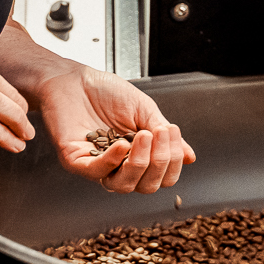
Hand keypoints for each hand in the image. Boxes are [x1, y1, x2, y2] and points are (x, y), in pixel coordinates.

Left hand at [35, 66, 194, 193]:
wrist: (73, 78)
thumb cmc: (105, 92)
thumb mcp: (143, 109)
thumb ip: (164, 133)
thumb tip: (190, 156)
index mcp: (137, 156)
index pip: (162, 176)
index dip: (173, 162)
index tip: (172, 134)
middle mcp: (118, 166)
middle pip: (146, 186)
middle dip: (160, 162)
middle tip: (160, 135)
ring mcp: (97, 166)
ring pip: (124, 185)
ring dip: (140, 164)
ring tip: (143, 137)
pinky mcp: (76, 161)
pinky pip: (96, 172)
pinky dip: (113, 161)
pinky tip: (122, 144)